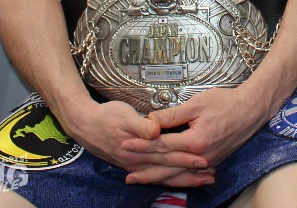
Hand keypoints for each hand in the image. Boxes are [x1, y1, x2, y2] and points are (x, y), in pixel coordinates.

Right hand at [67, 99, 214, 187]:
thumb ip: (141, 125)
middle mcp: (138, 162)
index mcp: (138, 150)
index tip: (203, 159)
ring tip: (204, 180)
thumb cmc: (106, 117)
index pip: (168, 155)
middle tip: (211, 175)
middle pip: (169, 170)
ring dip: (184, 179)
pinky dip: (171, 178)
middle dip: (190, 174)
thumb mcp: (124, 115)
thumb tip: (155, 130)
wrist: (85, 124)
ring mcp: (136, 166)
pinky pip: (156, 175)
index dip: (186, 157)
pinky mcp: (135, 164)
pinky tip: (181, 179)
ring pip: (164, 176)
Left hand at [123, 87, 267, 184]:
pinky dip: (176, 176)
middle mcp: (201, 156)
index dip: (142, 146)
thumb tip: (150, 120)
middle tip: (127, 174)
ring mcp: (209, 160)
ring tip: (142, 180)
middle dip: (146, 170)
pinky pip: (190, 173)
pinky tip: (167, 178)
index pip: (162, 145)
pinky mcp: (214, 160)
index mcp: (194, 141)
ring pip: (178, 173)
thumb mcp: (197, 103)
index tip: (126, 145)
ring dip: (158, 178)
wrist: (252, 108)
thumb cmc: (227, 102)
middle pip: (167, 166)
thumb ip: (172, 114)